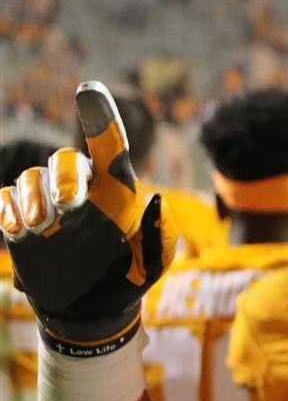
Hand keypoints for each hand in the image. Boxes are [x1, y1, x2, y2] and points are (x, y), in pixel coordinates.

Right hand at [0, 81, 177, 355]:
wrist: (91, 310)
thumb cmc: (128, 280)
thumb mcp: (154, 264)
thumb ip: (160, 234)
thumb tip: (156, 199)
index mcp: (117, 190)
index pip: (109, 145)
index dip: (99, 116)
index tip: (88, 90)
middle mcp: (82, 189)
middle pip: (65, 160)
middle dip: (63, 177)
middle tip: (68, 208)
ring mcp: (47, 203)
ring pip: (31, 177)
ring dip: (32, 199)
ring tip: (40, 229)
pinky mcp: (19, 220)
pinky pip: (4, 199)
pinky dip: (7, 211)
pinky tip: (20, 232)